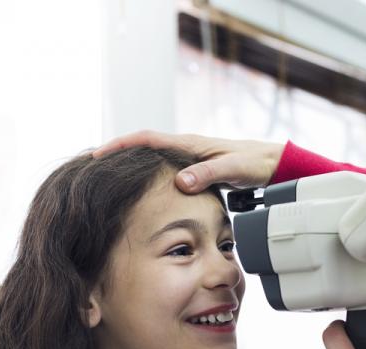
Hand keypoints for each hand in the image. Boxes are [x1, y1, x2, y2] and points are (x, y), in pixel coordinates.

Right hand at [93, 131, 284, 193]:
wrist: (270, 164)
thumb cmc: (253, 163)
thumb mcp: (232, 169)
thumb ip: (207, 174)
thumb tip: (180, 182)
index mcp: (189, 144)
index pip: (146, 139)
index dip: (120, 146)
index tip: (98, 154)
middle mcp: (186, 148)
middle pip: (143, 148)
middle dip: (118, 155)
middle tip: (95, 168)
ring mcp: (190, 159)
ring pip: (153, 161)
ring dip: (133, 167)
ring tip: (112, 180)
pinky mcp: (196, 170)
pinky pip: (166, 171)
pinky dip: (151, 178)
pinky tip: (146, 192)